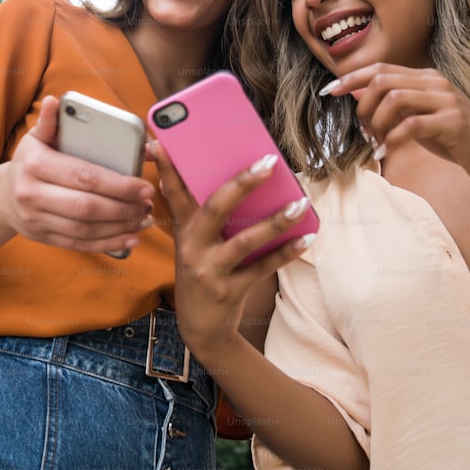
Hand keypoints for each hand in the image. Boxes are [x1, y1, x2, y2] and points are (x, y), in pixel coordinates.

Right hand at [2, 95, 154, 254]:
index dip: (117, 184)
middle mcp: (33, 195)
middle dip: (123, 207)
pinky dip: (108, 244)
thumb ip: (51, 122)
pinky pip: (81, 245)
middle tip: (147, 202)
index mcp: (35, 165)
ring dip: (120, 227)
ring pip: (85, 230)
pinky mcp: (45, 238)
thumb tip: (56, 101)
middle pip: (86, 207)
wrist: (3, 197)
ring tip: (144, 217)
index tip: (144, 185)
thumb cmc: (30, 162)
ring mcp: (37, 220)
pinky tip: (130, 238)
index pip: (83, 176)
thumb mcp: (35, 139)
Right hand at [153, 142, 312, 357]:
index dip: (166, 167)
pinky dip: (287, 252)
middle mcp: (192, 248)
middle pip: (215, 208)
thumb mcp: (192, 244)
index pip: (174, 192)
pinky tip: (307, 237)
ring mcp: (210, 270)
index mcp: (183, 230)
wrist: (201, 328)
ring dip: (275, 220)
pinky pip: (263, 267)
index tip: (163, 142)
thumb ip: (203, 214)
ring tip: (300, 202)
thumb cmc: (203, 273)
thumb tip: (233, 179)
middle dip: (242, 183)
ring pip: (245, 241)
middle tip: (269, 162)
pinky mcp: (230, 290)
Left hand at [320, 64, 469, 187]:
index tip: (329, 91)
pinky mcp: (453, 122)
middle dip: (363, 105)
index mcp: (426, 78)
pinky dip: (392, 139)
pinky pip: (410, 125)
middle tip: (363, 129)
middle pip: (382, 80)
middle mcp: (436, 83)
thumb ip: (392, 104)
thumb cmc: (455, 139)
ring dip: (376, 123)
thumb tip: (354, 93)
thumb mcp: (419, 117)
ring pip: (394, 99)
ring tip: (377, 141)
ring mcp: (447, 101)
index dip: (351, 79)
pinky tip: (387, 151)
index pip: (380, 69)